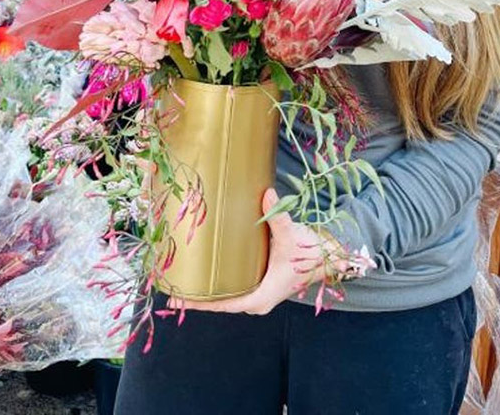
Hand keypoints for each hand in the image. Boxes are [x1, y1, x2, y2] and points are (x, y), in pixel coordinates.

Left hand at [182, 188, 339, 315]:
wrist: (327, 256)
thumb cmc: (308, 252)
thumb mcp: (291, 236)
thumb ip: (277, 217)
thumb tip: (267, 194)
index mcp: (259, 299)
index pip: (221, 305)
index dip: (197, 303)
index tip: (175, 300)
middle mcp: (256, 300)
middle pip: (219, 302)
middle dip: (197, 295)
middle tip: (172, 285)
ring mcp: (258, 293)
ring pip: (226, 295)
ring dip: (207, 288)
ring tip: (184, 277)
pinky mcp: (260, 283)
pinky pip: (234, 286)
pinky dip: (219, 281)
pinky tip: (207, 269)